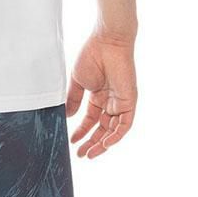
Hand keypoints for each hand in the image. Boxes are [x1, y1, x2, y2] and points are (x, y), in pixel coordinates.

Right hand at [66, 32, 137, 158]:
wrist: (107, 42)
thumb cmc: (92, 55)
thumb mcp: (78, 80)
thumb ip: (73, 99)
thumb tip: (68, 117)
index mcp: (98, 95)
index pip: (91, 119)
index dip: (82, 131)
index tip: (72, 141)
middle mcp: (110, 101)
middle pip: (102, 128)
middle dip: (92, 142)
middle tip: (81, 154)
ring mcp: (120, 102)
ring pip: (113, 130)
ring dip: (103, 143)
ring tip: (90, 153)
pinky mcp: (129, 102)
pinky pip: (125, 125)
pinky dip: (116, 135)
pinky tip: (105, 143)